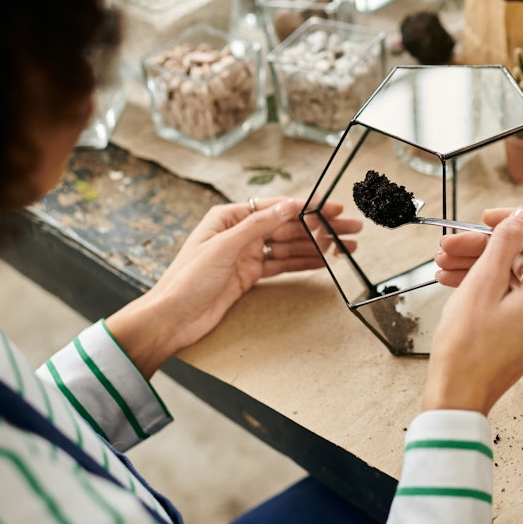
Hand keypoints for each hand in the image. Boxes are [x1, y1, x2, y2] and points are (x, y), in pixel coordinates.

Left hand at [107, 197, 360, 376]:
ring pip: (289, 246)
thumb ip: (259, 225)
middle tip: (350, 229)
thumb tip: (290, 205)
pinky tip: (325, 261)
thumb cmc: (187, 280)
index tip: (333, 208)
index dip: (307, 207)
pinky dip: (304, 263)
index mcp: (229, 216)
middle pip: (287, 226)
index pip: (276, 208)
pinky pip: (282, 265)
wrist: (172, 318)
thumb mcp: (224, 247)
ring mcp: (246, 255)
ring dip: (317, 246)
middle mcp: (239, 232)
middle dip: (320, 228)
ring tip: (346, 247)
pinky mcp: (249, 276)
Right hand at [422, 206, 522, 415]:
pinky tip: (451, 281)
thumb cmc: (468, 347)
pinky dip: (483, 286)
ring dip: (477, 265)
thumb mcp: (483, 283)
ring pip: (511, 277)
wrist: (457, 397)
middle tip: (448, 245)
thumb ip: (505, 242)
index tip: (485, 218)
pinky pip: (508, 297)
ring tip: (442, 264)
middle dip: (483, 246)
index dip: (515, 222)